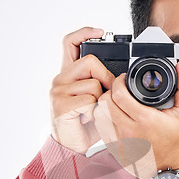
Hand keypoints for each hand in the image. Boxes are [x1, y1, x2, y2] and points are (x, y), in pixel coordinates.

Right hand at [50, 27, 114, 153]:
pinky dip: (93, 112)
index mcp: (68, 74)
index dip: (84, 33)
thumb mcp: (95, 99)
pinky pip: (89, 100)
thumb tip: (119, 77)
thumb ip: (101, 84)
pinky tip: (85, 118)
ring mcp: (58, 91)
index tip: (99, 31)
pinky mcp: (61, 105)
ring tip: (91, 111)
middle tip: (105, 94)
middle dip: (105, 78)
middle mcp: (60, 79)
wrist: (72, 146)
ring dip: (99, 100)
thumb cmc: (86, 123)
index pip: (70, 43)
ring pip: (93, 84)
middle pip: (90, 62)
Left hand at [94, 61, 178, 178]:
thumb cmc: (177, 143)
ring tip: (116, 103)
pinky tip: (116, 119)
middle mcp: (129, 132)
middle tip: (119, 90)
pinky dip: (106, 121)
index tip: (124, 79)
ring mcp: (120, 142)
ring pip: (100, 115)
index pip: (118, 94)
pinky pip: (102, 130)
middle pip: (104, 102)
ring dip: (105, 106)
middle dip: (110, 91)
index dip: (119, 81)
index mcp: (145, 120)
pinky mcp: (115, 150)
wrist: (171, 170)